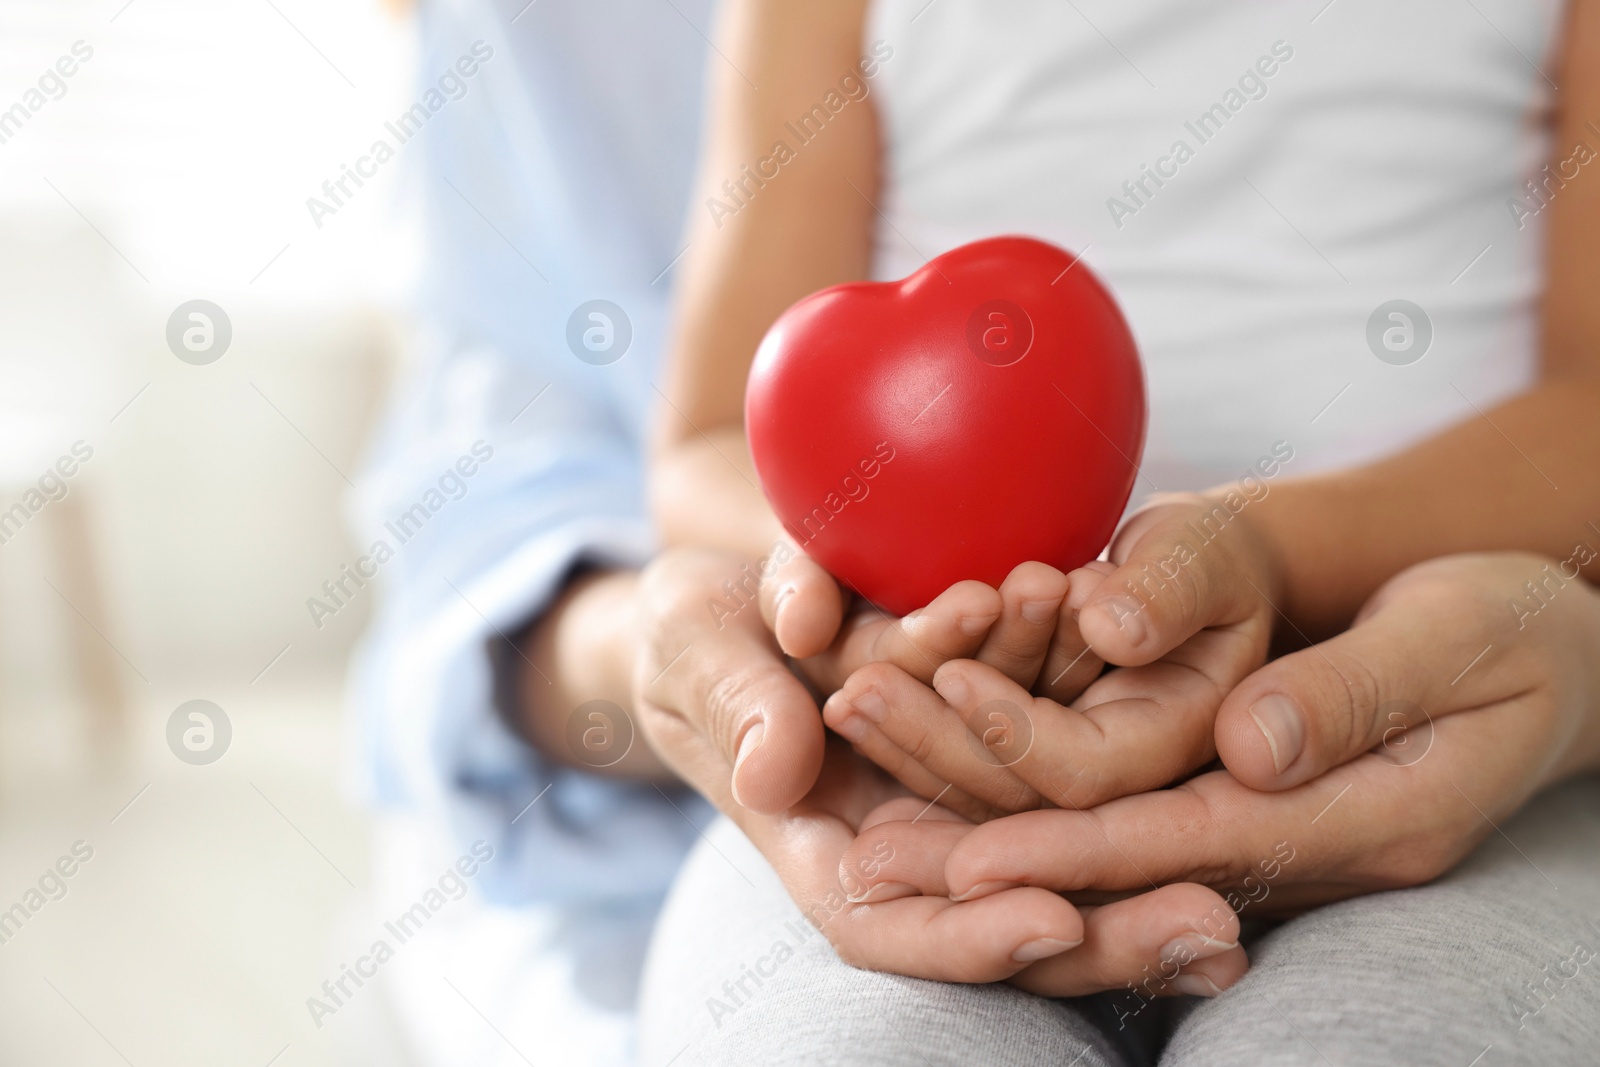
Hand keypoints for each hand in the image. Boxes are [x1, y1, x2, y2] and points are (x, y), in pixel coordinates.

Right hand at [631, 546, 1250, 993]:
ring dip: (1141, 863)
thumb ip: (735, 703)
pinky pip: (1065, 770)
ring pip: (1051, 850)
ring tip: (1241, 870)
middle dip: (1103, 930)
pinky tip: (1224, 762)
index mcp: (818, 846)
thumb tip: (781, 769)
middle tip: (1211, 931)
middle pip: (1001, 911)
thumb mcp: (694, 650)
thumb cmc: (692, 633)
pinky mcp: (996, 747)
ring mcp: (954, 801)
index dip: (970, 937)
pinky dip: (1131, 772)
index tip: (1053, 922)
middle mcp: (900, 842)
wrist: (735, 605)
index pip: (891, 925)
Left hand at [810, 492, 1281, 818]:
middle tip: (856, 696)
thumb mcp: (1204, 556)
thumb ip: (1171, 590)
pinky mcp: (1032, 775)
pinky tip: (848, 697)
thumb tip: (1112, 627)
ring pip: (983, 796)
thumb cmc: (1207, 557)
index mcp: (1179, 751)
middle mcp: (1122, 796)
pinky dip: (912, 740)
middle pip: (1020, 799)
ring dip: (908, 750)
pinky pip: (968, 773)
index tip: (953, 675)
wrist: (1196, 588)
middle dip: (938, 748)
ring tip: (841, 698)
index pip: (1089, 772)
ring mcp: (1070, 790)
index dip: (1018, 731)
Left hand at [838, 553, 1599, 916]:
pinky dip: (1026, 782)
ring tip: (873, 785)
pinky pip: (1117, 798)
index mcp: (1356, 819)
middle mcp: (1294, 839)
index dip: (1071, 849)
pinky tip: (942, 762)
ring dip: (986, 810)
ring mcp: (1265, 821)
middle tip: (863, 849)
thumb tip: (1251, 745)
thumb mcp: (1464, 641)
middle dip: (991, 845)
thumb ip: (1357, 692)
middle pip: (1116, 856)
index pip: (1183, 845)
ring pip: (1101, 831)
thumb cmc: (1520, 631)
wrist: (1546, 643)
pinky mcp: (1239, 789)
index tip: (964, 856)